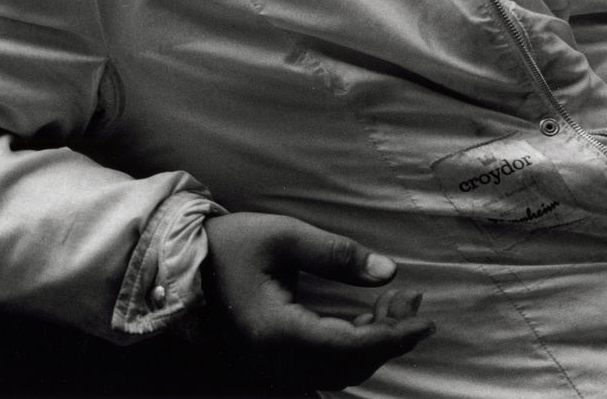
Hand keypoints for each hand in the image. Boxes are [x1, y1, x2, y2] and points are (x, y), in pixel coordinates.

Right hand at [199, 212, 433, 392]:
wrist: (181, 263)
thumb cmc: (231, 245)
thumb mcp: (285, 235)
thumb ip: (337, 254)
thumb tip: (388, 272)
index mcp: (278, 330)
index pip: (350, 345)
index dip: (393, 336)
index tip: (425, 320)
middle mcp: (276, 357)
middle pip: (350, 365)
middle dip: (390, 337)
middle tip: (411, 298)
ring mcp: (273, 361)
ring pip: (339, 370)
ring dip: (374, 342)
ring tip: (396, 302)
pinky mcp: (275, 356)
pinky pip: (324, 365)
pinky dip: (354, 346)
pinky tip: (368, 315)